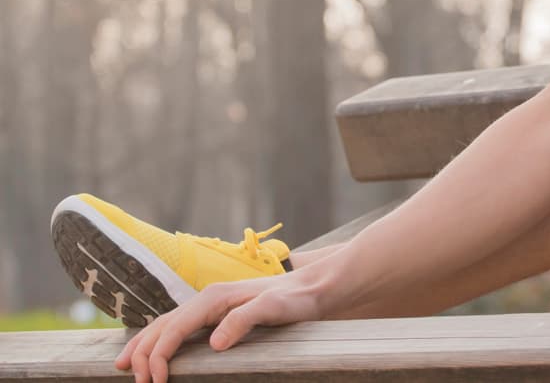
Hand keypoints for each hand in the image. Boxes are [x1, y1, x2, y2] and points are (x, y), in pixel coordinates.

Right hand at [115, 270, 323, 382]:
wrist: (312, 288)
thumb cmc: (294, 299)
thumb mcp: (273, 308)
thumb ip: (243, 321)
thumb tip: (214, 344)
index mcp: (214, 298)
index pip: (174, 328)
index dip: (157, 355)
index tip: (154, 382)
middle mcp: (207, 299)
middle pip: (162, 326)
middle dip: (141, 353)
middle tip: (133, 381)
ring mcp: (211, 306)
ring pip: (166, 325)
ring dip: (144, 346)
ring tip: (125, 367)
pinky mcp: (217, 314)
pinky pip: (179, 328)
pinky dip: (160, 341)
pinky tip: (154, 353)